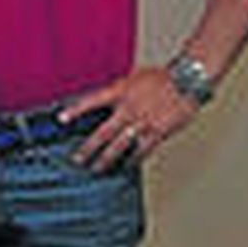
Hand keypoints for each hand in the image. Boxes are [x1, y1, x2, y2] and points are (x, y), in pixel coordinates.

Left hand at [60, 66, 200, 171]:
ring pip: (119, 146)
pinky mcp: (157, 132)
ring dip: (106, 159)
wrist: (187, 80)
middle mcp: (128, 109)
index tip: (61, 118)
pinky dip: (133, 159)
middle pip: (103, 133)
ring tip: (97, 168)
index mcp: (119, 92)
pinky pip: (142, 150)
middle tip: (77, 159)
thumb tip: (105, 102)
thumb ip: (118, 92)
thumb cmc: (162, 78)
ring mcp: (142, 122)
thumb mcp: (133, 78)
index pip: (91, 101)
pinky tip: (126, 165)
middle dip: (88, 148)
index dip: (75, 110)